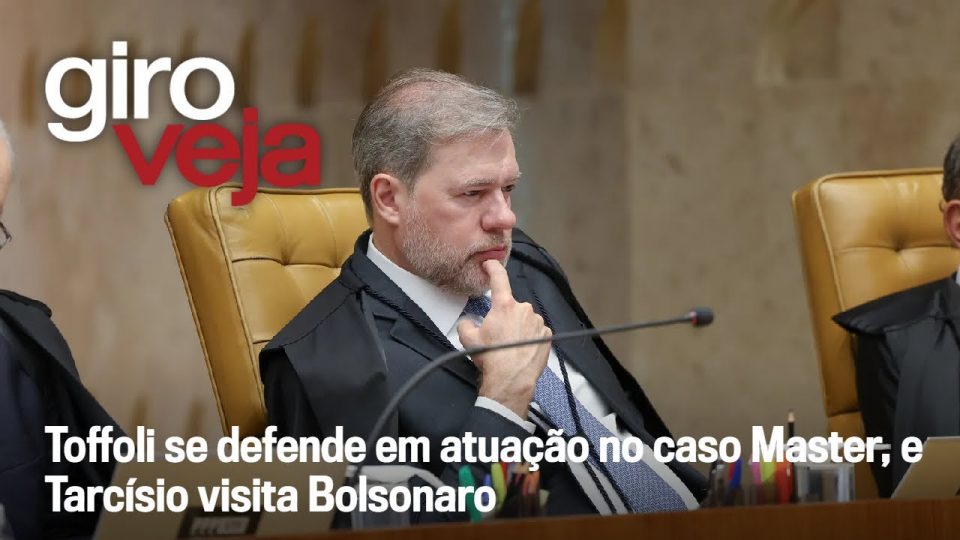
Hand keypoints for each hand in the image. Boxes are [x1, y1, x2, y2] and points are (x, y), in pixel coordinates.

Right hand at [458, 260, 551, 417]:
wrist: (511, 378)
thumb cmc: (493, 358)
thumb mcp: (469, 339)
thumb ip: (466, 324)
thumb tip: (468, 322)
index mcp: (504, 306)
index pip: (499, 278)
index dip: (493, 268)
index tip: (490, 264)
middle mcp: (524, 310)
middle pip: (511, 306)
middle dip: (504, 317)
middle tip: (497, 334)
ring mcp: (537, 322)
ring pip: (525, 319)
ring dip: (518, 327)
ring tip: (510, 345)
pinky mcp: (546, 335)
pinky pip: (536, 330)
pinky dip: (530, 337)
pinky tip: (522, 348)